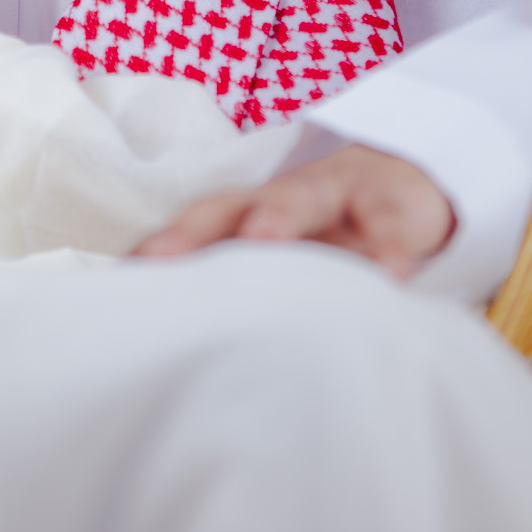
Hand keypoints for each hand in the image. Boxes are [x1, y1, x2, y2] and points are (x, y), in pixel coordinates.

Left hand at [132, 143, 454, 280]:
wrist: (411, 185)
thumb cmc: (330, 237)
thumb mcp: (289, 258)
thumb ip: (240, 289)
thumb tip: (174, 347)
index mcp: (250, 215)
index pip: (196, 228)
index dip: (160, 250)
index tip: (120, 279)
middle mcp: (284, 199)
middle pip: (233, 206)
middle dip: (196, 231)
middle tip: (161, 258)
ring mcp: (338, 195)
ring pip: (303, 198)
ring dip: (279, 214)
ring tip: (261, 235)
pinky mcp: (393, 206)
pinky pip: (388, 228)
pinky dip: (388, 248)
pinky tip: (390, 276)